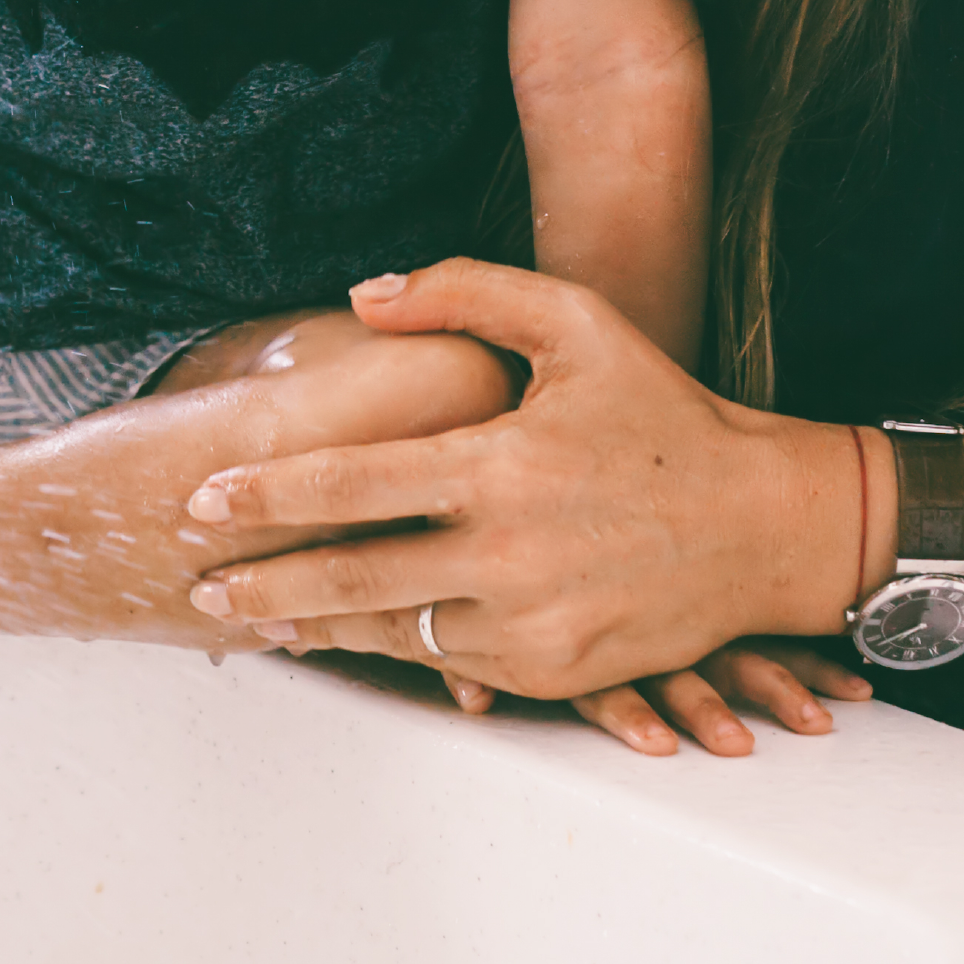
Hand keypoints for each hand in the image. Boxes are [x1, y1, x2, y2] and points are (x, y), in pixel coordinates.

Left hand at [181, 261, 863, 700]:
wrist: (763, 524)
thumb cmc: (662, 413)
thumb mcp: (577, 322)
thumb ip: (467, 291)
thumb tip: (366, 295)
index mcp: (500, 463)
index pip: (351, 483)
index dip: (266, 497)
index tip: (200, 503)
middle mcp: (508, 553)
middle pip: (350, 577)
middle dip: (262, 584)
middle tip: (200, 585)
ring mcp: (531, 624)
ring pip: (394, 632)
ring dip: (318, 624)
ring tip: (259, 615)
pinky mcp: (554, 672)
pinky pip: (454, 666)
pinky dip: (399, 649)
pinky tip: (354, 633)